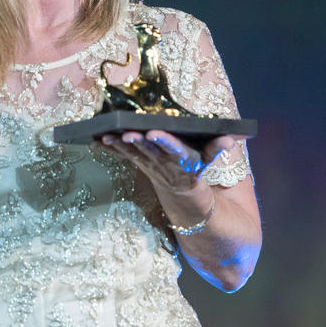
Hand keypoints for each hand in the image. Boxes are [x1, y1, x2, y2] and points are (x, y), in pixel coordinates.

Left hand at [93, 130, 235, 192]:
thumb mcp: (209, 160)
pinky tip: (94, 143)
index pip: (172, 148)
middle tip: (125, 133)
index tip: (154, 133)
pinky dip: (108, 149)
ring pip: (132, 154)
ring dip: (118, 146)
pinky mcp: (138, 164)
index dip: (163, 141)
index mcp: (181, 159)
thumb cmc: (195, 168)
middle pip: (148, 151)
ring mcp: (149, 165)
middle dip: (136, 142)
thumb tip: (231, 140)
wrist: (182, 193)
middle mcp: (163, 162)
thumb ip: (218, 147)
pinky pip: (122, 156)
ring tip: (105, 136)